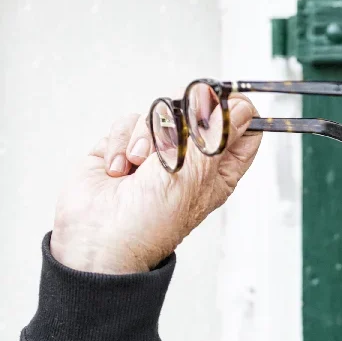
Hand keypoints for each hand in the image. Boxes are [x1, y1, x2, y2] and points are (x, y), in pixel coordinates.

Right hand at [50, 97, 261, 273]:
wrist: (99, 240)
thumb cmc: (151, 223)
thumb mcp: (195, 176)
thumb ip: (216, 135)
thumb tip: (242, 108)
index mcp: (217, 171)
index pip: (242, 131)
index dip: (237, 110)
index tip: (225, 100)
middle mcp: (188, 160)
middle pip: (197, 111)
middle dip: (181, 121)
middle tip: (172, 141)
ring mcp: (154, 152)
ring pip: (159, 112)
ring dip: (146, 137)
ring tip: (138, 166)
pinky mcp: (122, 147)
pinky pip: (127, 122)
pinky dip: (120, 143)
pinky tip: (118, 170)